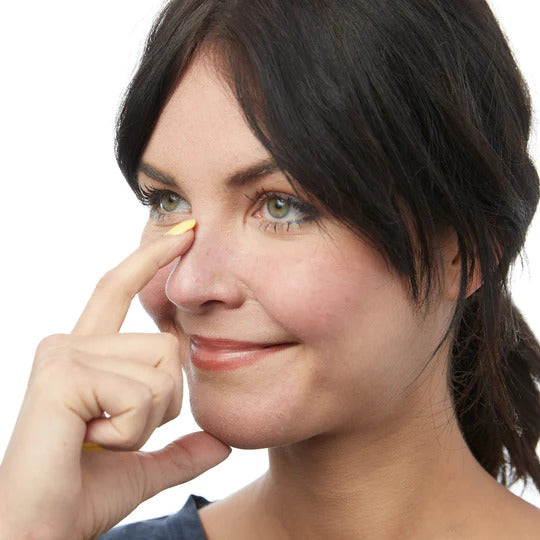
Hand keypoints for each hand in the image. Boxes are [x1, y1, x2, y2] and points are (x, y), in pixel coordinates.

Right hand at [0, 228, 230, 539]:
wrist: (39, 532)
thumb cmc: (81, 494)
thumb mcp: (142, 464)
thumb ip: (181, 450)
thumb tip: (222, 441)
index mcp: (86, 354)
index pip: (120, 288)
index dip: (151, 257)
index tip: (184, 230)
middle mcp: (70, 343)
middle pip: (166, 346)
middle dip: (162, 402)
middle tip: (115, 433)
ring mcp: (64, 354)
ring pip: (161, 371)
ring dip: (147, 421)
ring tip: (102, 440)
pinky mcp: (62, 375)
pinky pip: (140, 394)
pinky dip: (132, 431)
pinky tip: (93, 443)